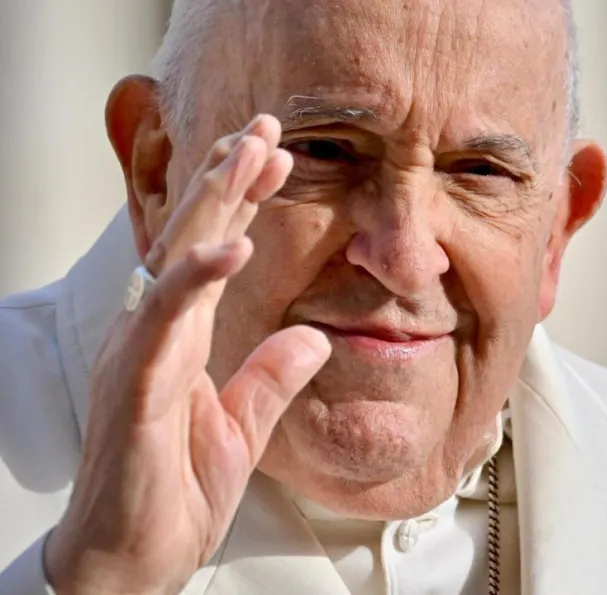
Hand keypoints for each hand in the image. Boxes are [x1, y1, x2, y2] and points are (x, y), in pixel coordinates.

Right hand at [43, 115, 331, 593]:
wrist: (133, 563)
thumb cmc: (174, 495)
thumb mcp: (242, 429)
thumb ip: (272, 378)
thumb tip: (314, 337)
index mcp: (181, 341)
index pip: (212, 255)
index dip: (240, 204)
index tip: (278, 159)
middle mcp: (156, 337)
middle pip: (193, 240)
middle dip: (228, 179)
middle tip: (265, 127)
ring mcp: (142, 358)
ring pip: (176, 261)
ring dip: (213, 204)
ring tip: (249, 153)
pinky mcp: (137, 389)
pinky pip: (166, 322)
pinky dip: (197, 279)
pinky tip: (232, 244)